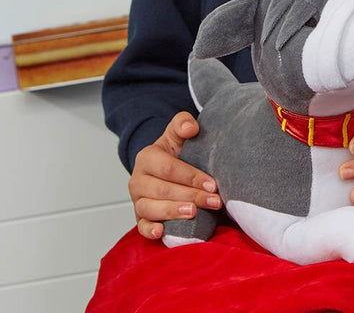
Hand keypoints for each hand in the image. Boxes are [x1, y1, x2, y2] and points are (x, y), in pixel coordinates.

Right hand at [129, 111, 221, 239]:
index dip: (191, 177)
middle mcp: (138, 179)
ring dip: (174, 212)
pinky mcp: (140, 217)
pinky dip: (150, 230)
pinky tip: (162, 232)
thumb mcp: (178, 133)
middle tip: (214, 201)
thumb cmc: (177, 151)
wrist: (166, 166)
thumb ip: (183, 123)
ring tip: (194, 213)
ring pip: (151, 209)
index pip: (169, 168)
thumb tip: (191, 128)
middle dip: (191, 196)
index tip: (213, 185)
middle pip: (163, 190)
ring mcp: (137, 200)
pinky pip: (141, 226)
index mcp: (147, 157)